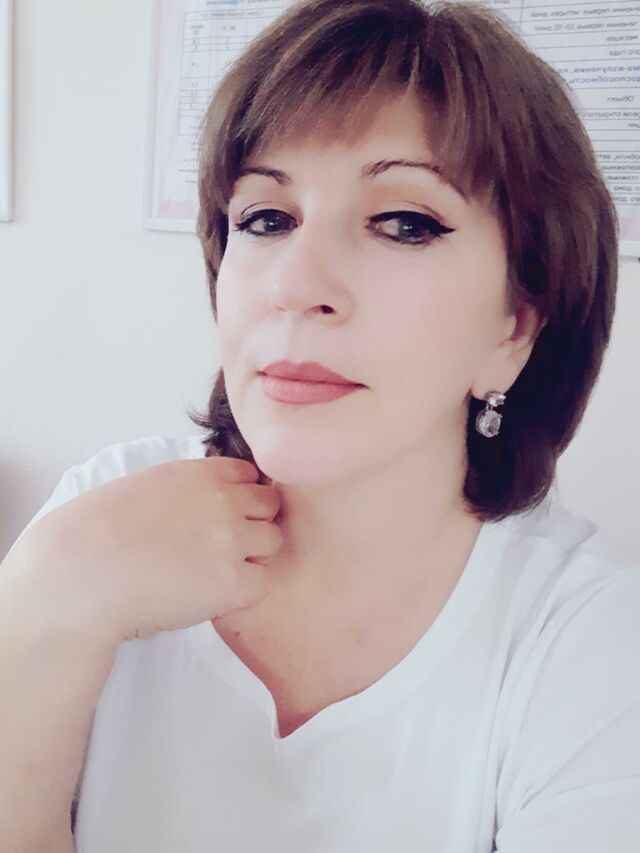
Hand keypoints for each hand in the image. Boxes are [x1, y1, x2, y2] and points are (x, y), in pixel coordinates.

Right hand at [8, 456, 282, 643]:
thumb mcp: (145, 484)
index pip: (250, 475)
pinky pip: (263, 582)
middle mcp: (224, 500)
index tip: (223, 516)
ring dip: (254, 555)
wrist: (80, 574)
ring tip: (217, 572)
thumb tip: (202, 497)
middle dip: (254, 522)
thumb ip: (185, 485)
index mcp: (200, 472)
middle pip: (269, 505)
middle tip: (224, 547)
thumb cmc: (96, 533)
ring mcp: (232, 540)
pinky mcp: (234, 582)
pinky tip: (215, 594)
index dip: (241, 497)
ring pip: (272, 541)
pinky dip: (246, 590)